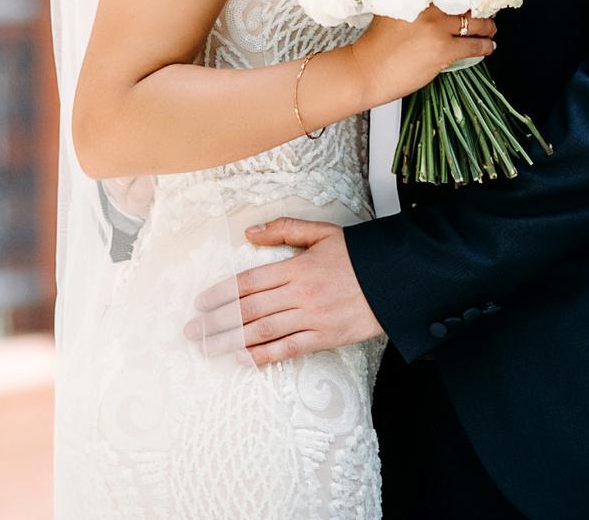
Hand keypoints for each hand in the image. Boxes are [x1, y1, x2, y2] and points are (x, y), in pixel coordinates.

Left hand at [185, 219, 382, 364]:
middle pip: (248, 309)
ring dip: (231, 341)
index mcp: (296, 266)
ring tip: (208, 348)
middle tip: (192, 330)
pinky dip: (263, 356)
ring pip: (262, 331)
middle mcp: (300, 293)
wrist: (396, 280)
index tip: (201, 302)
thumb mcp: (323, 233)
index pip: (248, 281)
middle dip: (216, 321)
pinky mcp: (324, 336)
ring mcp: (311, 317)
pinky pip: (288, 349)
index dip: (221, 293)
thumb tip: (250, 232)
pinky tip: (243, 359)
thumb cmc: (359, 256)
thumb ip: (285, 229)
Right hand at [346, 6, 493, 106]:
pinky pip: (474, 46)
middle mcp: (429, 9)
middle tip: (488, 10)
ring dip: (487, 27)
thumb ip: (410, 3)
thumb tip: (431, 2)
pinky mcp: (444, 50)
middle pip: (465, 4)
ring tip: (491, 29)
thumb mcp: (390, 12)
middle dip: (480, 8)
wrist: (366, 71)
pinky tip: (489, 47)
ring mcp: (437, 29)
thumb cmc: (375, 46)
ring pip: (474, 24)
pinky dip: (485, 46)